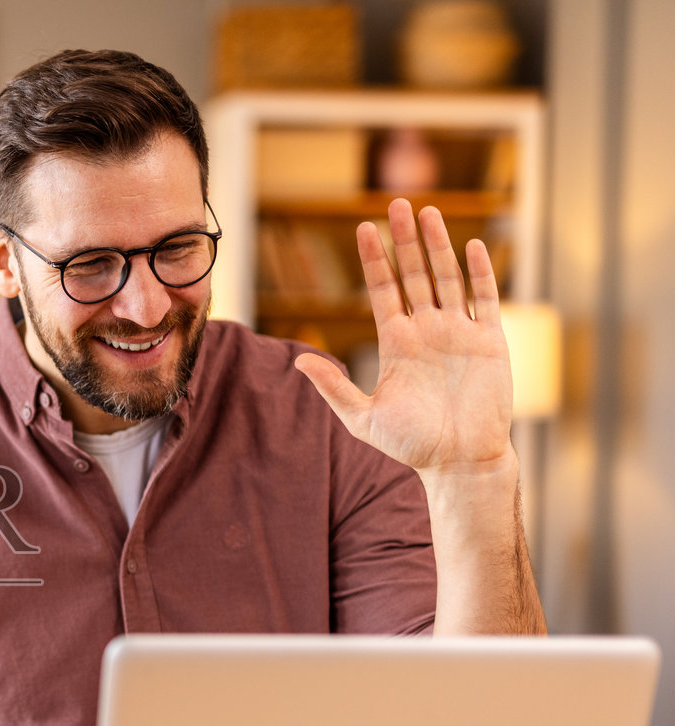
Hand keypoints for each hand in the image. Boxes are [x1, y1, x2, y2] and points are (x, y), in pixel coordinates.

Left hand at [294, 199, 513, 474]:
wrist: (459, 462)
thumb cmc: (411, 444)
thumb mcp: (362, 417)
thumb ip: (333, 387)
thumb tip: (297, 361)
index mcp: (396, 342)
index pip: (382, 290)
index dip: (373, 259)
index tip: (363, 228)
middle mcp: (426, 330)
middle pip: (413, 274)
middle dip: (403, 240)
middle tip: (395, 202)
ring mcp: (458, 333)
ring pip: (447, 278)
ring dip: (437, 246)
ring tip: (427, 212)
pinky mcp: (490, 341)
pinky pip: (485, 299)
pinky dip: (480, 273)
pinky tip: (472, 245)